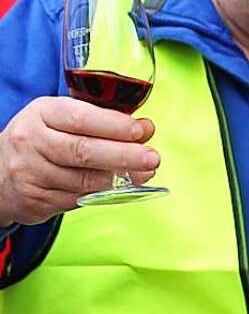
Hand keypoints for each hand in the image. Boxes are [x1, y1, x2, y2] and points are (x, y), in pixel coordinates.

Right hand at [0, 97, 159, 224]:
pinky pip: (77, 199)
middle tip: (152, 158)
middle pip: (83, 151)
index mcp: (42, 113)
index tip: (143, 130)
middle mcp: (32, 141)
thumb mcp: (59, 116)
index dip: (114, 125)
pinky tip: (121, 188)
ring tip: (145, 174)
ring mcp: (31, 173)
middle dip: (123, 155)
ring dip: (120, 179)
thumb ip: (98, 119)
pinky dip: (103, 194)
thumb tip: (143, 128)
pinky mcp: (36, 200)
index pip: (80, 117)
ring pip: (82, 180)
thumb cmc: (42, 138)